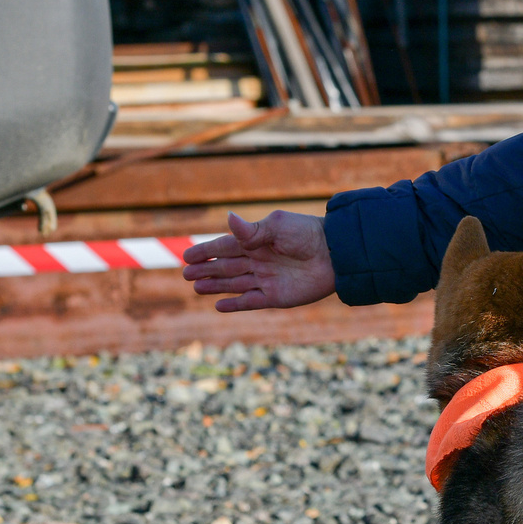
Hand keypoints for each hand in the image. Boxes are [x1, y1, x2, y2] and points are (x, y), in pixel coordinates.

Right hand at [180, 211, 336, 311]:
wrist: (336, 255)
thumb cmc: (308, 234)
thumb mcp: (278, 226)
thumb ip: (252, 230)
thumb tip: (227, 217)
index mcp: (257, 241)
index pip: (225, 247)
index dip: (206, 251)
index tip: (186, 255)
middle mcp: (259, 260)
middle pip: (226, 267)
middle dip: (206, 270)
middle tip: (185, 274)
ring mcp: (266, 279)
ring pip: (234, 284)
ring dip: (215, 286)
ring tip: (196, 287)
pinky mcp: (276, 296)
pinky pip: (250, 302)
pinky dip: (235, 304)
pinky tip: (219, 306)